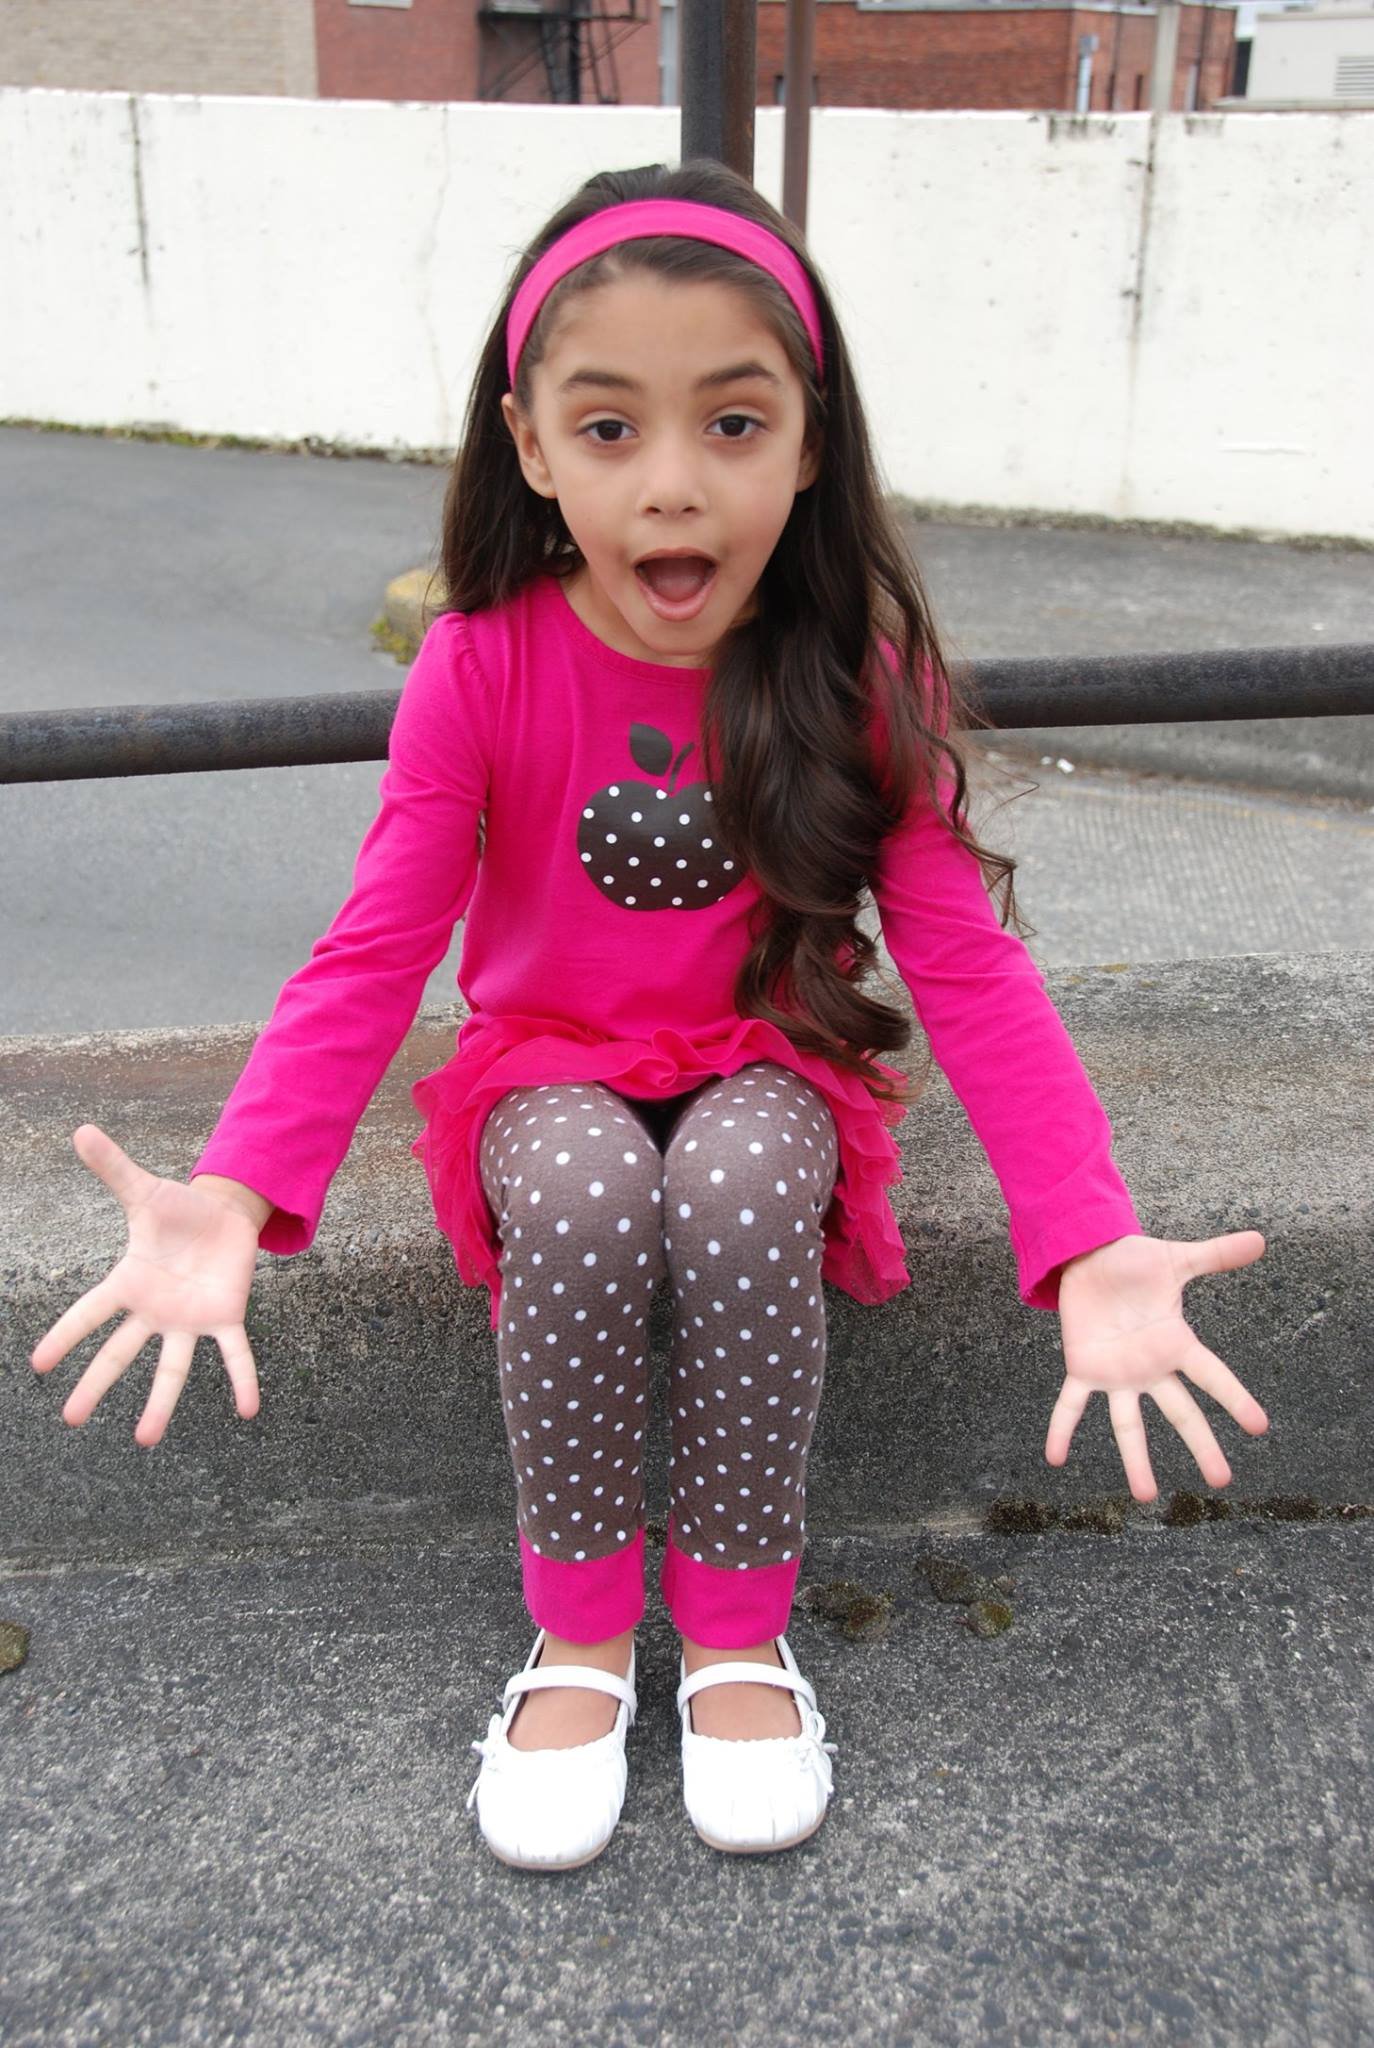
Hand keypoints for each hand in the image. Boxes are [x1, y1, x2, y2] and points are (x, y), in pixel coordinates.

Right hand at [30, 1125, 262, 1446]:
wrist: (223, 1217)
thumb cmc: (177, 1211)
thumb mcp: (144, 1189)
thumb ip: (113, 1167)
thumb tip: (80, 1129)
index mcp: (129, 1283)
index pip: (89, 1313)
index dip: (65, 1336)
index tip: (37, 1364)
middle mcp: (155, 1310)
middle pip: (120, 1353)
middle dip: (96, 1385)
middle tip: (71, 1419)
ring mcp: (189, 1319)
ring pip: (172, 1368)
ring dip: (160, 1404)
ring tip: (145, 1440)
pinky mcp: (225, 1317)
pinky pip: (235, 1355)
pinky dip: (242, 1380)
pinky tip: (249, 1409)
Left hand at [1045, 1231, 1269, 1501]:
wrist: (1090, 1254)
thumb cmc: (1135, 1261)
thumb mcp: (1177, 1259)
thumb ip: (1215, 1255)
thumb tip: (1260, 1239)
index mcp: (1176, 1344)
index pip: (1213, 1377)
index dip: (1235, 1400)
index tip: (1260, 1427)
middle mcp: (1150, 1367)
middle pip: (1180, 1413)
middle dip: (1201, 1447)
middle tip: (1221, 1481)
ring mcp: (1117, 1373)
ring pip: (1128, 1424)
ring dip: (1135, 1459)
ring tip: (1145, 1496)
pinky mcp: (1083, 1367)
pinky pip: (1070, 1404)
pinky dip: (1061, 1428)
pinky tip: (1053, 1457)